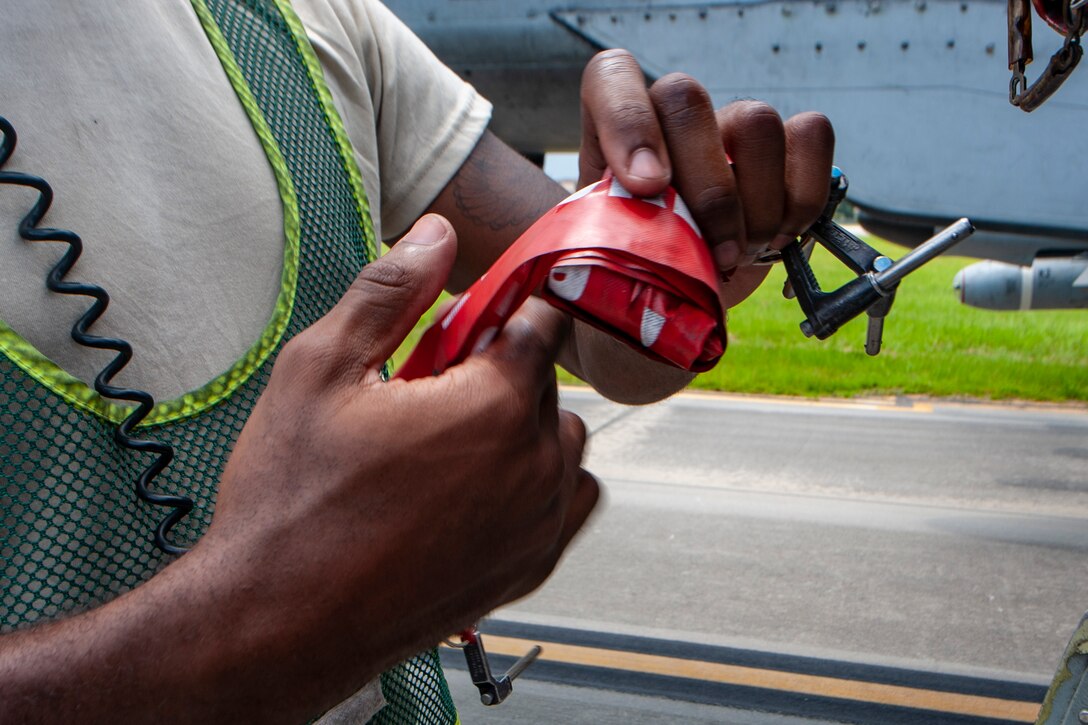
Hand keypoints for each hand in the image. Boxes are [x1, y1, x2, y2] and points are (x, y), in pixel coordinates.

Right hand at [0, 215, 598, 723]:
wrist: (279, 621)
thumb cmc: (293, 503)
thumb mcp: (321, 369)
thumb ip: (389, 291)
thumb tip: (434, 236)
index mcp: (498, 404)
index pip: (542, 320)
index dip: (505, 307)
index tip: (470, 319)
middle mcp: (537, 464)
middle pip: (549, 381)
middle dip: (499, 370)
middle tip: (429, 390)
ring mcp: (539, 522)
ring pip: (563, 440)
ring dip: (523, 425)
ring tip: (446, 443)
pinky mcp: (532, 566)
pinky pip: (568, 499)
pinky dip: (540, 480)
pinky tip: (480, 484)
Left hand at [579, 49, 835, 308]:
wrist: (678, 303)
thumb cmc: (631, 283)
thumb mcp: (600, 273)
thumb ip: (600, 256)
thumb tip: (627, 266)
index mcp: (610, 134)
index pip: (611, 79)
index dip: (628, 122)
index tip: (646, 188)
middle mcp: (671, 118)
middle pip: (687, 98)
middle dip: (706, 189)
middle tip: (714, 255)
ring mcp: (730, 127)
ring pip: (756, 122)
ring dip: (757, 207)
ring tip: (740, 255)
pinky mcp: (785, 147)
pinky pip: (812, 136)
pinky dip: (803, 197)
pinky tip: (779, 239)